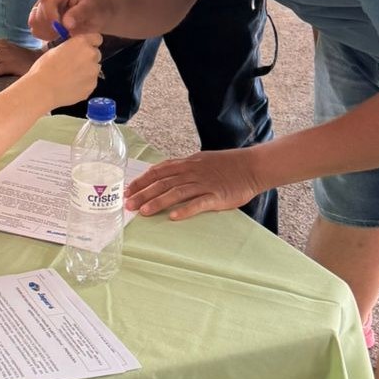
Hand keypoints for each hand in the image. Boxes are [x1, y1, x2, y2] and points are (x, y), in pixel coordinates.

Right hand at [26, 33, 101, 109]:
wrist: (43, 90)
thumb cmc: (44, 68)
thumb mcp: (55, 49)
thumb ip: (70, 47)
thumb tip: (73, 49)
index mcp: (81, 43)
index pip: (97, 38)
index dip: (91, 43)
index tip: (84, 47)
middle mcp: (91, 55)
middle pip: (96, 54)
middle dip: (88, 58)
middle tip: (74, 64)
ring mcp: (94, 72)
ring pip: (94, 69)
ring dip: (87, 71)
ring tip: (71, 78)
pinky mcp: (93, 86)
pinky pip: (91, 82)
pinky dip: (84, 83)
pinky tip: (72, 86)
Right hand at [28, 0, 113, 40]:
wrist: (101, 11)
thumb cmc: (99, 7)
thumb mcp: (94, 8)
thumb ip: (80, 14)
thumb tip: (66, 24)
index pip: (46, 2)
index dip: (50, 19)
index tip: (61, 31)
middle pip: (37, 13)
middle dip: (49, 27)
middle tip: (64, 35)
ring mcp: (43, 4)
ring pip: (34, 21)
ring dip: (46, 32)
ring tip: (62, 35)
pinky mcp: (42, 15)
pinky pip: (36, 28)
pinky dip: (45, 35)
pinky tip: (58, 36)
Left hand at [124, 149, 265, 221]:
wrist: (251, 166)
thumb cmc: (226, 165)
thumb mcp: (200, 160)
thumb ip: (182, 168)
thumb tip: (163, 174)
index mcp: (187, 164)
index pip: (158, 172)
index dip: (141, 181)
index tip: (127, 190)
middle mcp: (192, 173)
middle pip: (162, 183)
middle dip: (143, 194)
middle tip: (128, 205)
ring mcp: (204, 184)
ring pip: (176, 193)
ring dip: (158, 202)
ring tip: (144, 212)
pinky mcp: (216, 196)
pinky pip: (198, 203)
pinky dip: (185, 210)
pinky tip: (173, 217)